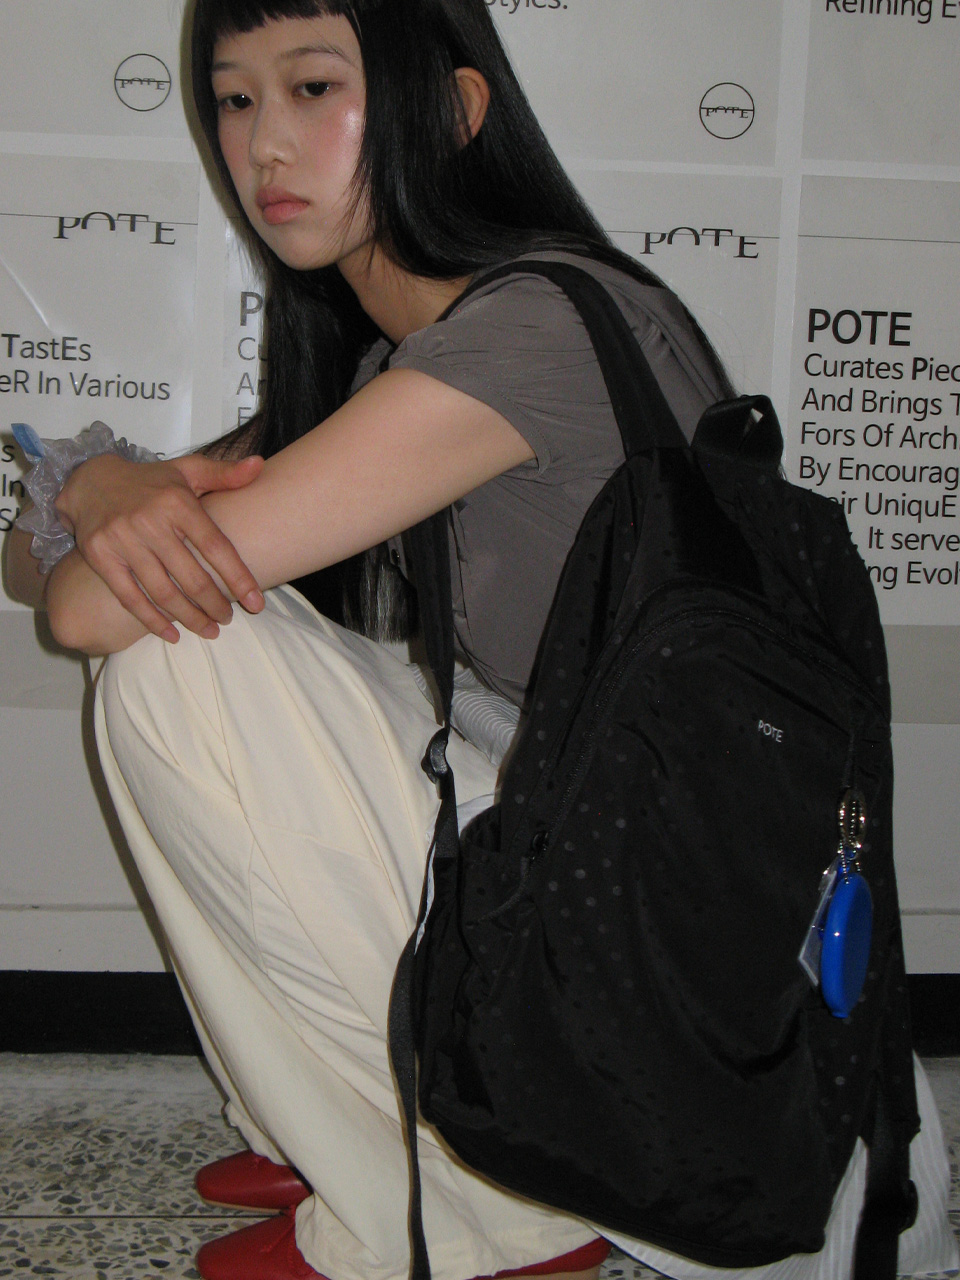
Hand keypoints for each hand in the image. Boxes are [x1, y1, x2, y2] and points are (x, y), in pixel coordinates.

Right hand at [55, 452, 265, 641]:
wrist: (91, 481)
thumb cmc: (151, 482)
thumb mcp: (187, 470)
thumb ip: (225, 473)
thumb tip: (260, 465)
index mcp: (177, 502)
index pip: (216, 547)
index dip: (238, 578)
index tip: (255, 604)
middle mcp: (150, 522)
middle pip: (192, 577)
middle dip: (215, 605)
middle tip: (228, 619)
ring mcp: (123, 541)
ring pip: (164, 592)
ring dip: (190, 618)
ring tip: (209, 630)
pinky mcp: (100, 557)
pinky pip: (130, 597)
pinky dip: (152, 621)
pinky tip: (172, 634)